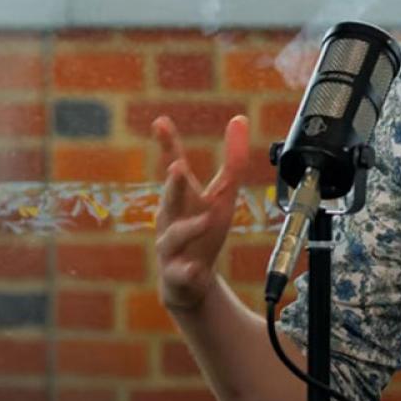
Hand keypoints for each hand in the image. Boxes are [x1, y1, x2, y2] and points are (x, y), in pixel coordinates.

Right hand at [153, 114, 247, 312]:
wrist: (188, 281)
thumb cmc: (202, 230)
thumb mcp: (222, 195)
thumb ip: (232, 160)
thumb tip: (240, 119)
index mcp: (182, 198)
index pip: (173, 167)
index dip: (167, 144)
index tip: (161, 122)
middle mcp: (171, 219)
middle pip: (170, 199)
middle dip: (173, 183)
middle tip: (178, 165)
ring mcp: (171, 248)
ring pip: (175, 238)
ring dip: (190, 227)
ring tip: (206, 218)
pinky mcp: (178, 276)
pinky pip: (182, 274)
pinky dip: (188, 271)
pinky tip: (196, 269)